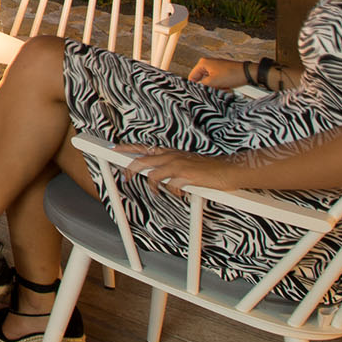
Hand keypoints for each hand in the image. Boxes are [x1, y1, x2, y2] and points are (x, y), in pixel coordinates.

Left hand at [123, 148, 243, 194]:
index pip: (143, 147)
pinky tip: (178, 194)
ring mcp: (178, 165)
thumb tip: (154, 173)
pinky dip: (172, 192)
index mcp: (169, 152)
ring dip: (152, 186)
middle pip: (141, 160)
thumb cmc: (206, 168)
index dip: (127, 148)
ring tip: (157, 191)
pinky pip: (170, 186)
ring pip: (152, 174)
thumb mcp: (184, 162)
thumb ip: (169, 165)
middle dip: (130, 169)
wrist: (227, 169)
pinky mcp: (186, 176)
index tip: (114, 148)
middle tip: (126, 178)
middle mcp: (171, 156)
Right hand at [186, 56, 251, 89]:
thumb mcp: (213, 82)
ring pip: (209, 81)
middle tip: (214, 90)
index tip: (199, 92)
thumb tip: (196, 88)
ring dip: (214, 86)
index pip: (192, 77)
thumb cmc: (232, 75)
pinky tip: (226, 86)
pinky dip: (219, 84)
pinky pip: (216, 80)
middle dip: (207, 86)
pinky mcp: (222, 70)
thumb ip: (201, 85)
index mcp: (203, 63)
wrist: (247, 73)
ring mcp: (215, 66)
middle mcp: (208, 63)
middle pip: (201, 79)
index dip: (195, 86)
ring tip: (222, 88)